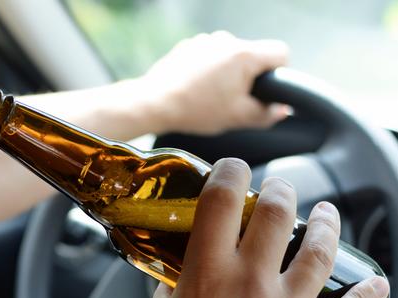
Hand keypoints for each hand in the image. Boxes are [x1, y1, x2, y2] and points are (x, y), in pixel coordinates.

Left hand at [134, 31, 288, 134]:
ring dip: (227, 74)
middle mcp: (227, 40)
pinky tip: (196, 89)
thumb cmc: (196, 110)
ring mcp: (206, 40)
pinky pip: (209, 56)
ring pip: (229, 56)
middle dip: (249, 77)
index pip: (281, 53)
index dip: (280, 73)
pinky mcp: (189, 46)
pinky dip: (208, 70)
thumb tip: (281, 110)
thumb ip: (266, 114)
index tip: (267, 90)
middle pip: (253, 55)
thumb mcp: (237, 118)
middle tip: (234, 101)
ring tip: (210, 97)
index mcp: (244, 54)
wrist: (155, 103)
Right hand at [135, 158, 389, 297]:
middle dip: (280, 189)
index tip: (232, 168)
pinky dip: (368, 294)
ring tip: (326, 212)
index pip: (221, 201)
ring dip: (326, 222)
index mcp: (205, 278)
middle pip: (277, 213)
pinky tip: (375, 283)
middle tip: (278, 188)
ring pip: (319, 249)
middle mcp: (249, 286)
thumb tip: (179, 271)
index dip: (229, 172)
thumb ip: (173, 291)